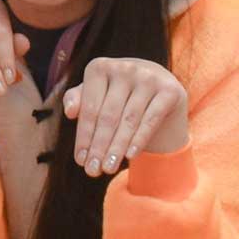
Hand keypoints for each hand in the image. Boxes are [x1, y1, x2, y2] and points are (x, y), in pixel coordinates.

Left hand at [63, 57, 189, 174]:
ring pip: (129, 120)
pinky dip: (139, 139)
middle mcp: (125, 67)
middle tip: (93, 171)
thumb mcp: (96, 95)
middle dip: (99, 147)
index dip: (83, 136)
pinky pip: (151, 120)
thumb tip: (69, 111)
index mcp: (100, 66)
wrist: (159, 89)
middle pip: (108, 116)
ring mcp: (149, 76)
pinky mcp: (169, 90)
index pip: (89, 107)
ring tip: (108, 169)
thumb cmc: (118, 95)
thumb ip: (78, 100)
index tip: (80, 160)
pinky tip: (130, 156)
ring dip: (117, 148)